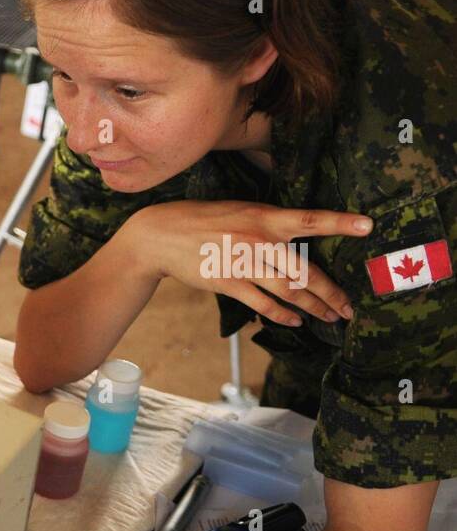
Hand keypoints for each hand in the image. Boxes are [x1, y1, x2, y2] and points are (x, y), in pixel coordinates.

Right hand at [128, 200, 370, 325]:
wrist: (161, 235)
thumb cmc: (203, 219)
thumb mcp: (240, 210)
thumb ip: (268, 223)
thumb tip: (296, 237)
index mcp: (265, 217)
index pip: (311, 220)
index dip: (341, 223)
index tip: (368, 227)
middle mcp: (259, 240)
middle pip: (305, 271)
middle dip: (332, 292)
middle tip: (350, 307)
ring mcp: (243, 263)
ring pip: (288, 290)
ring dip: (313, 307)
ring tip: (331, 317)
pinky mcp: (227, 282)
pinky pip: (261, 303)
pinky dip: (281, 314)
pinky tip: (295, 320)